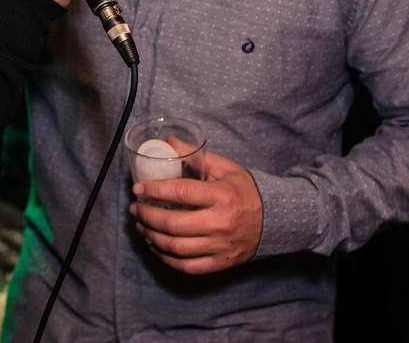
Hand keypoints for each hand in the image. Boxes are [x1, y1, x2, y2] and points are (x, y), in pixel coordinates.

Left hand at [129, 150, 262, 274]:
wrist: (274, 221)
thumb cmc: (244, 191)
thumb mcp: (224, 168)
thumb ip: (194, 156)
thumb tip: (168, 141)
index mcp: (221, 196)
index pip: (180, 192)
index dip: (154, 190)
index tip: (137, 189)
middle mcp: (221, 223)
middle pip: (173, 224)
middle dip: (147, 216)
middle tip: (135, 209)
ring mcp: (220, 246)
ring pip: (176, 247)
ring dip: (152, 237)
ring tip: (141, 226)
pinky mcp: (220, 263)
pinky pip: (186, 266)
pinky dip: (166, 257)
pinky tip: (156, 245)